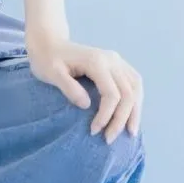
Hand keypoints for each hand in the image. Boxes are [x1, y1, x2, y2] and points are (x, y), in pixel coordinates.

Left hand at [24, 29, 143, 143]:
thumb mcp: (51, 73)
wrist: (50, 43)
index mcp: (96, 61)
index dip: (106, 116)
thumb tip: (86, 105)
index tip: (94, 131)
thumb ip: (68, 87)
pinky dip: (135, 100)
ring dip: (135, 111)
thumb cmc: (47, 60)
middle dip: (121, 119)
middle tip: (109, 139)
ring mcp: (116, 60)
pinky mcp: (117, 64)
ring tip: (130, 132)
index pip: (111, 94)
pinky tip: (131, 115)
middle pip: (128, 93)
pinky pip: (134, 83)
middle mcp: (111, 59)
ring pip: (136, 88)